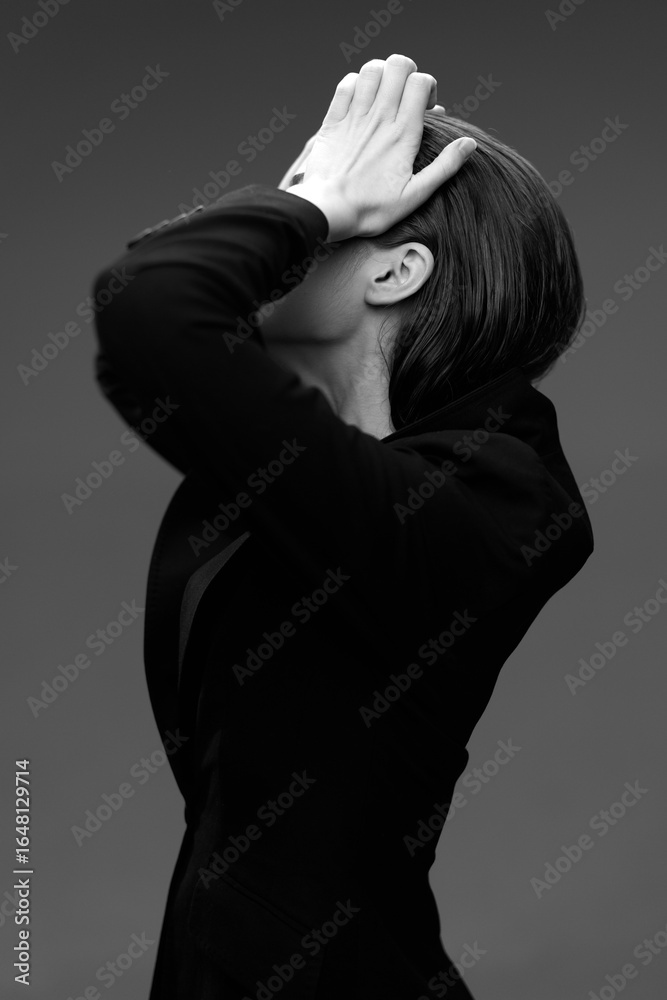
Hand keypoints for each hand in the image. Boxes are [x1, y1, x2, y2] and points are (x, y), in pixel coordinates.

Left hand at [284, 54, 474, 241]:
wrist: (327, 211)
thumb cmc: (371, 208)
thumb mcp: (415, 195)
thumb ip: (444, 167)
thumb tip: (469, 144)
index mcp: (403, 134)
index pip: (420, 82)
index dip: (428, 86)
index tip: (427, 108)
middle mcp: (380, 117)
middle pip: (398, 66)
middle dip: (407, 72)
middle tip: (406, 94)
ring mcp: (355, 116)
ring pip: (372, 69)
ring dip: (382, 75)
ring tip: (384, 94)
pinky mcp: (333, 120)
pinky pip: (345, 84)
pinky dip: (356, 83)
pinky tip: (360, 100)